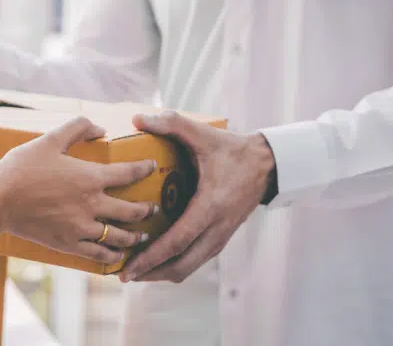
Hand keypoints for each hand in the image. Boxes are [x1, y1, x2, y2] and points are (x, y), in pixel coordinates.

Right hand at [0, 117, 158, 264]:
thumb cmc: (22, 168)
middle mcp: (92, 205)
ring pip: (119, 236)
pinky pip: (98, 254)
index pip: (129, 173)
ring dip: (134, 236)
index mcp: (90, 178)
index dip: (144, 169)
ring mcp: (81, 228)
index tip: (152, 167)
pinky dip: (112, 256)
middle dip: (146, 209)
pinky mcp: (68, 244)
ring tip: (141, 236)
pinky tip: (117, 256)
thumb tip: (100, 128)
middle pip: (131, 211)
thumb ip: (77, 129)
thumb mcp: (49, 140)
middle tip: (154, 208)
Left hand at [119, 111, 275, 282]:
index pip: (177, 241)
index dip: (151, 257)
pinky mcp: (221, 237)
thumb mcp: (202, 134)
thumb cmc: (231, 149)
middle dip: (151, 273)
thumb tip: (138, 118)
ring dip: (162, 272)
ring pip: (189, 267)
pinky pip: (196, 260)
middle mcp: (216, 228)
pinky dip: (175, 264)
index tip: (128, 267)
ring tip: (137, 272)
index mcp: (209, 206)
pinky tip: (157, 261)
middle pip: (181, 264)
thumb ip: (171, 123)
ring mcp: (221, 236)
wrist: (267, 164)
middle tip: (124, 275)